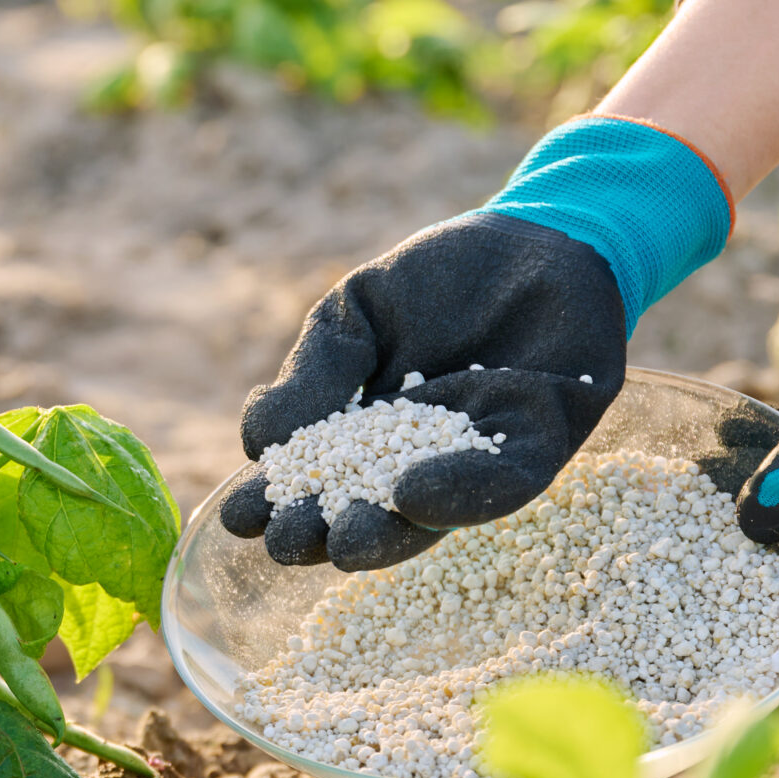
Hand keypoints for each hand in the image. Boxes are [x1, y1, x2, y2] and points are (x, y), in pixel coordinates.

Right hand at [224, 116, 733, 569]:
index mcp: (367, 441)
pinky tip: (411, 494)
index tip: (237, 517)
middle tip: (286, 542)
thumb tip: (258, 443)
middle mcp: (421, 467)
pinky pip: (503, 483)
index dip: (275, 502)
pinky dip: (459, 493)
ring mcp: (478, 464)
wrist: (537, 235)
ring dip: (385, 535)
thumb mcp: (355, 316)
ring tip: (342, 542)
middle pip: (366, 516)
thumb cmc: (439, 279)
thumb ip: (313, 374)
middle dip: (323, 534)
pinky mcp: (541, 448)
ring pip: (431, 518)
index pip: (316, 483)